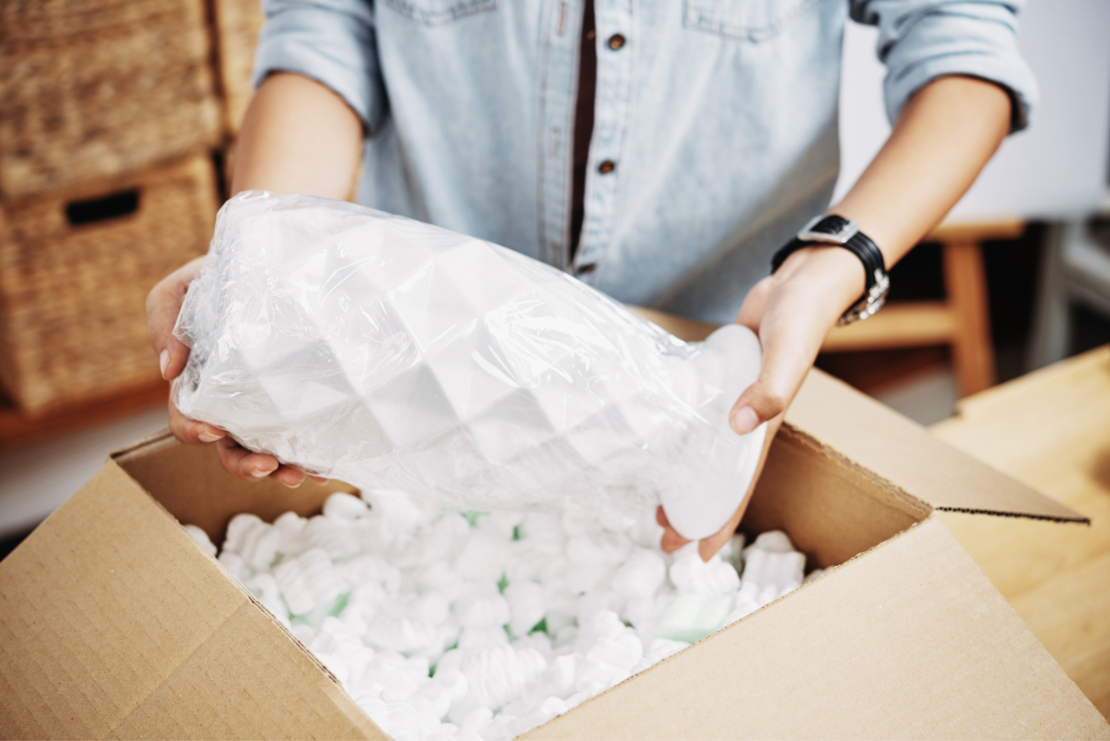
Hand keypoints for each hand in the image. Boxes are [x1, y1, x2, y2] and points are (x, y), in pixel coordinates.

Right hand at [146, 257, 322, 487]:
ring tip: (297, 473)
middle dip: (244, 465)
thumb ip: (165, 320)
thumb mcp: (183, 288)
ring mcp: (264, 407)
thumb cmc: (218, 277)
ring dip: (278, 469)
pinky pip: (302, 436)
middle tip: (267, 464)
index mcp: (198, 384)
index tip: (215, 430)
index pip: (187, 420)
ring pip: (266, 451)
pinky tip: (324, 465)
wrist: (269, 266)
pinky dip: (310, 456)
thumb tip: (168, 371)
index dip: (195, 432)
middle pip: (228, 449)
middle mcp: (230, 404)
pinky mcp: (295, 400)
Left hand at [658, 244, 863, 559]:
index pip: (738, 487)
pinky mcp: (720, 381)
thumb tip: (738, 425)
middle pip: (716, 479)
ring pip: (704, 454)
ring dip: (684, 480)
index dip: (720, 522)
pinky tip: (660, 444)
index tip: (698, 555)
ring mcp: (732, 402)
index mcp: (762, 426)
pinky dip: (682, 439)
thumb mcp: (786, 354)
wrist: (802, 286)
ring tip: (655, 503)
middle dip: (693, 512)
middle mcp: (746, 422)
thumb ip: (768, 389)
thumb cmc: (801, 321)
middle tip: (661, 538)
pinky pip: (698, 420)